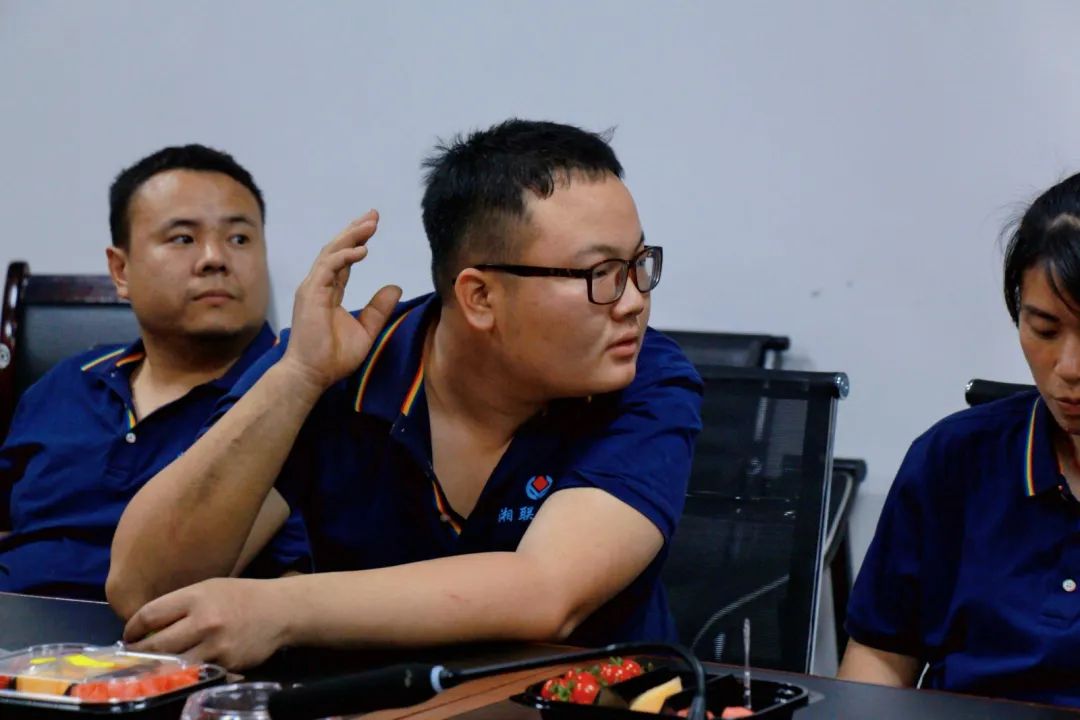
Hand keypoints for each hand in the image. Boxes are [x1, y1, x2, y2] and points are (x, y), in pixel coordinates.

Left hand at [123, 577, 289, 669]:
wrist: (279, 610)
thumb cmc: (240, 596)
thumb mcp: (208, 588)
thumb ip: (179, 605)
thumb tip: (148, 627)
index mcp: (196, 597)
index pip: (149, 615)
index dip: (133, 629)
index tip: (129, 636)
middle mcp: (204, 622)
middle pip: (157, 645)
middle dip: (139, 653)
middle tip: (133, 656)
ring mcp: (216, 646)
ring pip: (174, 665)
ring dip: (159, 668)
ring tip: (152, 667)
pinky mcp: (227, 664)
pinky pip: (197, 673)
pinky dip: (187, 674)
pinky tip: (182, 670)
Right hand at [281, 210, 401, 390]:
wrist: (311, 375)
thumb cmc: (332, 357)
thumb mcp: (366, 330)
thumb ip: (378, 308)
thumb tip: (395, 287)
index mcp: (329, 292)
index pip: (344, 261)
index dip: (357, 242)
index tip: (373, 227)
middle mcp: (318, 285)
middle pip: (336, 250)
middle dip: (354, 230)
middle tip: (373, 215)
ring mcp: (312, 288)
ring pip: (331, 253)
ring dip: (351, 237)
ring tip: (370, 224)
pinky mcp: (310, 295)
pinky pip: (328, 268)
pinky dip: (344, 256)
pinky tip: (362, 249)